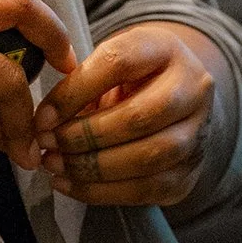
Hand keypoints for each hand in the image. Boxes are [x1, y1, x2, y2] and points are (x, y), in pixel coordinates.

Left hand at [34, 20, 218, 206]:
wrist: (178, 99)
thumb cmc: (133, 77)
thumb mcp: (110, 62)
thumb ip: (81, 83)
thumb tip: (45, 122)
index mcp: (166, 49)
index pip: (119, 64)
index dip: (75, 91)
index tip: (43, 115)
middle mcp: (193, 89)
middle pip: (138, 118)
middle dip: (83, 136)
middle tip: (48, 143)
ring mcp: (198, 133)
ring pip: (146, 158)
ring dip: (91, 167)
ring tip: (56, 165)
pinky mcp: (190, 173)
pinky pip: (146, 190)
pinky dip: (101, 192)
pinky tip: (70, 184)